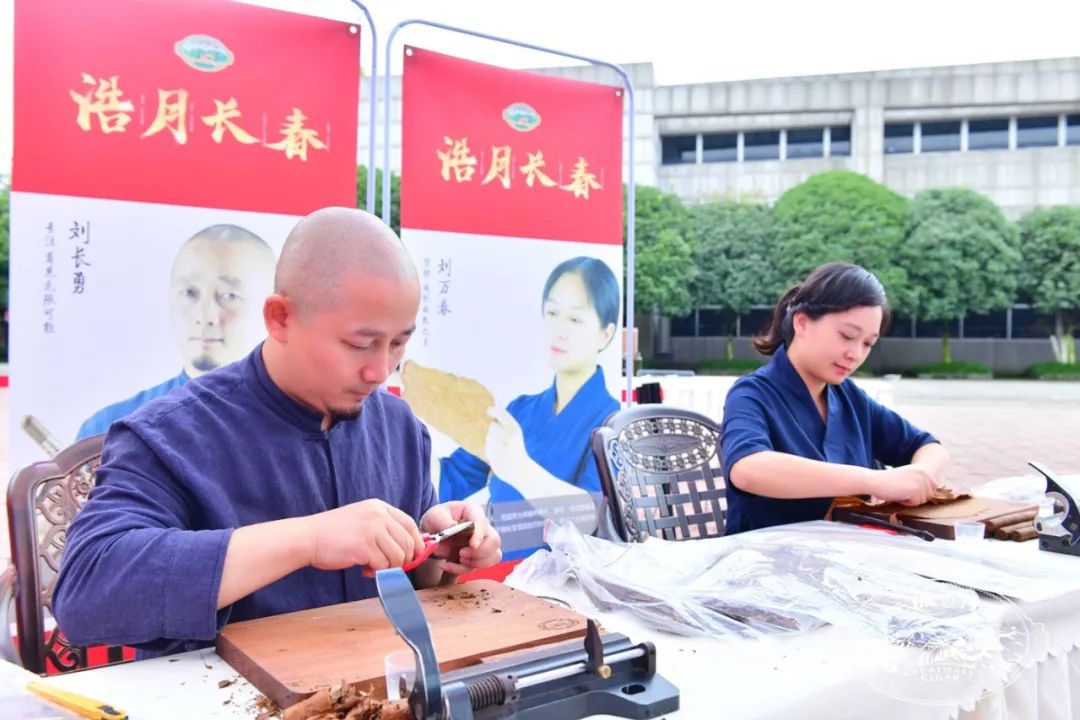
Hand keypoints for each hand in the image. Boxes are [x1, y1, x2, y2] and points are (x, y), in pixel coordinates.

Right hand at [304, 499, 424, 571]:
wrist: (308, 537)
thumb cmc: (333, 533)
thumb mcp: (362, 519)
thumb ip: (382, 528)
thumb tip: (407, 548)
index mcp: (379, 507)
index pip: (410, 524)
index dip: (416, 542)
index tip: (414, 556)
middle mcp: (378, 515)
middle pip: (408, 542)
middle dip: (404, 559)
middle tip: (391, 567)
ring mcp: (372, 530)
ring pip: (398, 556)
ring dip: (389, 567)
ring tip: (373, 567)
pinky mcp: (364, 547)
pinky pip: (384, 565)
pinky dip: (377, 572)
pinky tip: (364, 570)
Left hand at [420, 501, 501, 574]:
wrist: (433, 530)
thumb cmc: (437, 518)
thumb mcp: (435, 516)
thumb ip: (445, 523)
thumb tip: (455, 530)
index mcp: (473, 511)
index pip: (482, 522)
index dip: (479, 534)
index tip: (472, 546)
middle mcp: (482, 527)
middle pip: (494, 541)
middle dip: (480, 552)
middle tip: (461, 553)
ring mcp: (482, 543)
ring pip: (494, 556)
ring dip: (476, 563)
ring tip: (459, 558)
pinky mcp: (477, 557)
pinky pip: (479, 567)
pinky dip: (462, 570)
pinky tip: (447, 565)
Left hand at [485, 407, 531, 479]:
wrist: (519, 469)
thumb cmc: (517, 450)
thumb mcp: (516, 435)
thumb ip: (506, 425)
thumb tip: (491, 411)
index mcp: (514, 428)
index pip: (501, 413)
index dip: (493, 410)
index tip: (489, 410)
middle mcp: (507, 434)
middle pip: (492, 426)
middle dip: (493, 431)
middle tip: (500, 438)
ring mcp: (499, 443)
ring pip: (488, 437)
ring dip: (492, 442)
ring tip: (501, 449)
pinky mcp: (492, 452)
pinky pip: (487, 447)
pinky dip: (490, 450)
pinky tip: (499, 455)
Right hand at [869, 465, 938, 505]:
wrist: (875, 481)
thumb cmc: (887, 481)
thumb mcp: (907, 477)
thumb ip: (919, 482)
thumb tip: (930, 494)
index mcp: (922, 470)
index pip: (933, 487)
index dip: (920, 491)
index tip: (908, 488)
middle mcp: (924, 474)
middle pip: (929, 495)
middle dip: (915, 496)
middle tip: (901, 490)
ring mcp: (921, 482)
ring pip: (922, 500)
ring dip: (910, 500)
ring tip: (899, 491)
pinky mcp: (916, 491)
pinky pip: (915, 503)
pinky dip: (905, 502)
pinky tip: (897, 494)